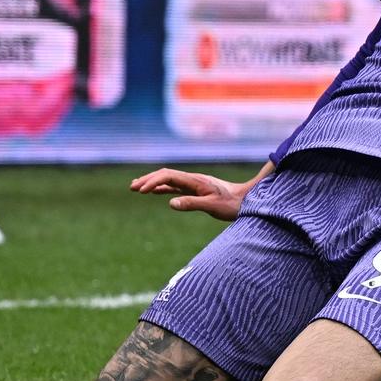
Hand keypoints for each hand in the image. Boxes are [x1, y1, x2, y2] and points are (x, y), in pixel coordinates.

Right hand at [130, 168, 247, 220]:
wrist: (248, 200)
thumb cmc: (232, 205)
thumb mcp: (212, 206)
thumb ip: (192, 204)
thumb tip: (170, 203)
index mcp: (196, 181)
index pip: (169, 176)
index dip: (153, 181)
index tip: (141, 190)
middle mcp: (193, 179)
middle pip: (166, 174)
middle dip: (148, 179)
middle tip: (132, 187)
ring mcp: (195, 184)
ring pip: (169, 180)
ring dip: (153, 182)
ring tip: (135, 187)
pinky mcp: (197, 190)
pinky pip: (175, 187)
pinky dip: (162, 188)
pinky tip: (155, 192)